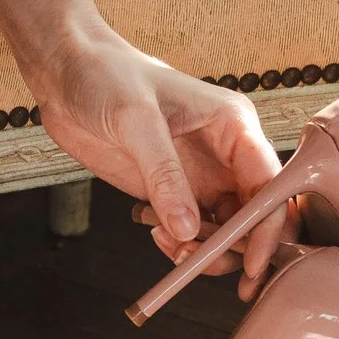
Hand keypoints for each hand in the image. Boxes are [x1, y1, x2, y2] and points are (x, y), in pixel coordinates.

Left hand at [31, 27, 290, 289]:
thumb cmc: (107, 76)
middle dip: (235, 248)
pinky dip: (182, 245)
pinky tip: (155, 233)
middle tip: (196, 263)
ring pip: (227, 230)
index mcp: (234, 125)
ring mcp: (202, 175)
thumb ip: (164, 175)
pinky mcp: (174, 191)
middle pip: (255, 215)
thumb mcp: (136, 121)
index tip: (250, 263)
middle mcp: (227, 154)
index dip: (266, 227)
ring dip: (205, 251)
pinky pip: (194, 231)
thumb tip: (189, 230)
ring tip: (168, 248)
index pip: (270, 185)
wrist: (68, 74)